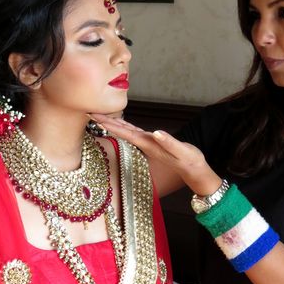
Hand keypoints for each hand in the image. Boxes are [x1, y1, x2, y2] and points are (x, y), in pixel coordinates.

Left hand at [89, 113, 222, 194]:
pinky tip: (122, 124)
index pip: (125, 133)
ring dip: (113, 124)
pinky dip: (125, 127)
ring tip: (100, 117)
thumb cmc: (189, 160)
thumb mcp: (182, 151)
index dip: (110, 125)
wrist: (194, 170)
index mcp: (149, 144)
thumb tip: (156, 132)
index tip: (96, 117)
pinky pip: (135, 132)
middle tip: (89, 113)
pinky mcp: (153, 142)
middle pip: (121, 132)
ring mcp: (148, 143)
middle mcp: (145, 143)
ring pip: (126, 132)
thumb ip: (169, 142)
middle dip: (106, 123)